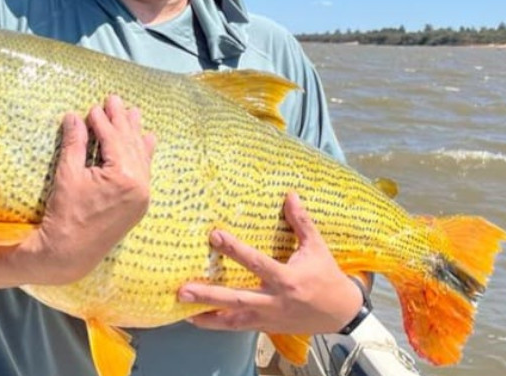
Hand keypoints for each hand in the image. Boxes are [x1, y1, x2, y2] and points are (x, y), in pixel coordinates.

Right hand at [24, 95, 155, 284]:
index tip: (94, 107)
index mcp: (124, 177)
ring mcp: (142, 196)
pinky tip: (146, 140)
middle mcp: (140, 185)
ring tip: (133, 113)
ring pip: (140, 156)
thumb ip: (75, 143)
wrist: (69, 253)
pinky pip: (144, 172)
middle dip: (122, 121)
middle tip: (114, 100)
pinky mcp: (139, 204)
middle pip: (130, 144)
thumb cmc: (66, 214)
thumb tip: (74, 116)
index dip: (103, 121)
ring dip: (134, 134)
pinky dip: (142, 154)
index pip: (114, 139)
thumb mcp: (68, 174)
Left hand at [178, 191, 362, 333]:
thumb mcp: (317, 247)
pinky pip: (236, 327)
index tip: (214, 235)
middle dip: (209, 295)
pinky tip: (195, 319)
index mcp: (287, 279)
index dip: (235, 249)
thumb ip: (301, 222)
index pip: (256, 263)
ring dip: (206, 315)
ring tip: (181, 309)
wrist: (341, 314)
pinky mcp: (264, 326)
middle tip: (183, 289)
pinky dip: (216, 324)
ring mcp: (268, 317)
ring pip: (233, 320)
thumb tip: (290, 194)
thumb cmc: (326, 277)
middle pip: (237, 299)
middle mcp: (274, 301)